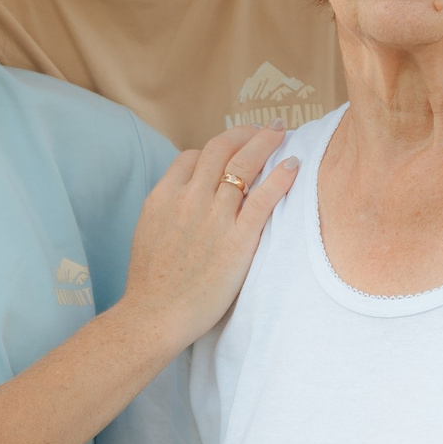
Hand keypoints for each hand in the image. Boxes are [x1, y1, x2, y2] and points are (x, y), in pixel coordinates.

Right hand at [123, 127, 299, 348]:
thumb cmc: (151, 282)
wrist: (155, 315)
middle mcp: (189, 199)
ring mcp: (214, 218)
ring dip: (266, 143)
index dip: (215, 150)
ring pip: (244, 165)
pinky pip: (264, 198)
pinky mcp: (238, 241)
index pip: (193, 157)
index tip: (232, 151)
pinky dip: (281, 176)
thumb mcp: (148, 231)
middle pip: (221, 149)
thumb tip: (185, 196)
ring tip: (281, 132)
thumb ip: (168, 208)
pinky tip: (294, 163)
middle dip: (244, 133)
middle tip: (263, 128)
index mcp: (164, 197)